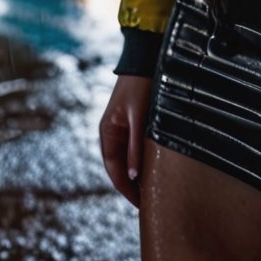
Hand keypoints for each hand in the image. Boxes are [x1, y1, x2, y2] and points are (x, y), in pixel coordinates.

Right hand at [99, 74, 152, 208]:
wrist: (143, 57)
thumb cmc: (140, 86)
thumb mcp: (139, 117)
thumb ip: (135, 146)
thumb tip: (133, 175)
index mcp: (107, 133)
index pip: (114, 170)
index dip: (126, 189)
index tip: (141, 204)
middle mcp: (111, 133)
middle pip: (119, 167)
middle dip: (132, 184)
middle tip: (149, 200)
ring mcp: (120, 128)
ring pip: (126, 158)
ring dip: (136, 173)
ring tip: (152, 187)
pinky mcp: (130, 122)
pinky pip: (133, 147)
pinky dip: (140, 159)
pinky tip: (152, 166)